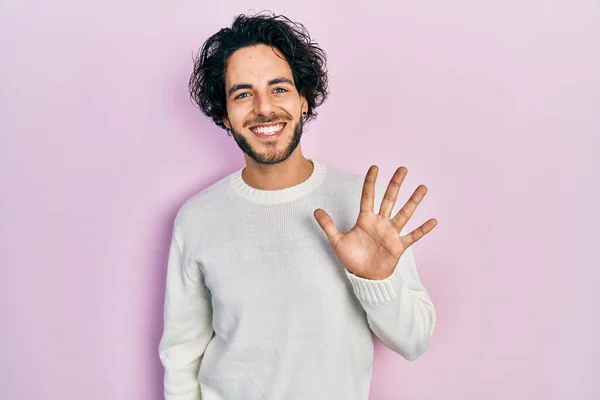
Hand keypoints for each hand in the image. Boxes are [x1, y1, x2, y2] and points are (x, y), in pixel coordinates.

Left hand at [314, 166, 436, 279]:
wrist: (364, 278)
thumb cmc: (352, 259)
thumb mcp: (337, 241)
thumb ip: (328, 225)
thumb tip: (315, 210)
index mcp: (366, 220)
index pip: (368, 196)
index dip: (370, 182)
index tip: (375, 167)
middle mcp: (380, 223)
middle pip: (389, 199)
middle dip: (395, 184)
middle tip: (402, 169)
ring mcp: (391, 233)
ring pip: (404, 213)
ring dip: (413, 201)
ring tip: (422, 187)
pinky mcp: (399, 246)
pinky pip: (413, 236)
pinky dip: (423, 229)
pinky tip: (433, 220)